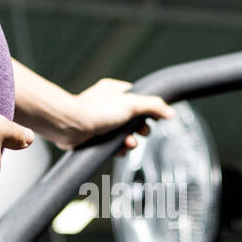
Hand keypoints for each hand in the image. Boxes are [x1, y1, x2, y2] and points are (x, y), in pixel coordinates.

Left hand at [57, 78, 174, 153]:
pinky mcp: (94, 136)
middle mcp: (106, 104)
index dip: (147, 110)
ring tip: (129, 144)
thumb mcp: (132, 104)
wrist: (71, 126)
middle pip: (132, 118)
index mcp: (114, 91)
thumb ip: (153, 106)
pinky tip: (119, 150)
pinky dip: (118, 148)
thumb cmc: (96, 111)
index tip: (153, 118)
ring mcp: (99, 120)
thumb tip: (170, 112)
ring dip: (130, 140)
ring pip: (122, 133)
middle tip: (141, 132)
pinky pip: (111, 144)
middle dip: (139, 128)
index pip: (137, 98)